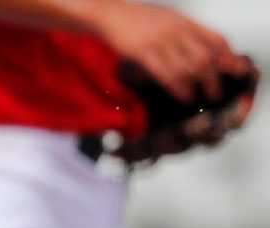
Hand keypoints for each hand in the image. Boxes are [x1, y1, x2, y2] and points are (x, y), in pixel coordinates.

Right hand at [91, 1, 248, 101]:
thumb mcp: (167, 20)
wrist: (110, 14)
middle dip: (213, 78)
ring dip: (196, 86)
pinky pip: (166, 74)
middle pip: (205, 57)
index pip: (215, 40)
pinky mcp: (144, 52)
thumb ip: (183, 33)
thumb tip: (198, 52)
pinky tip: (182, 95)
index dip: (227, 57)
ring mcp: (161, 41)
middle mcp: (177, 30)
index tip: (233, 71)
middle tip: (215, 92)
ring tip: (197, 97)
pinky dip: (178, 88)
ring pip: (188, 67)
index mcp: (185, 22)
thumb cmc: (136, 19)